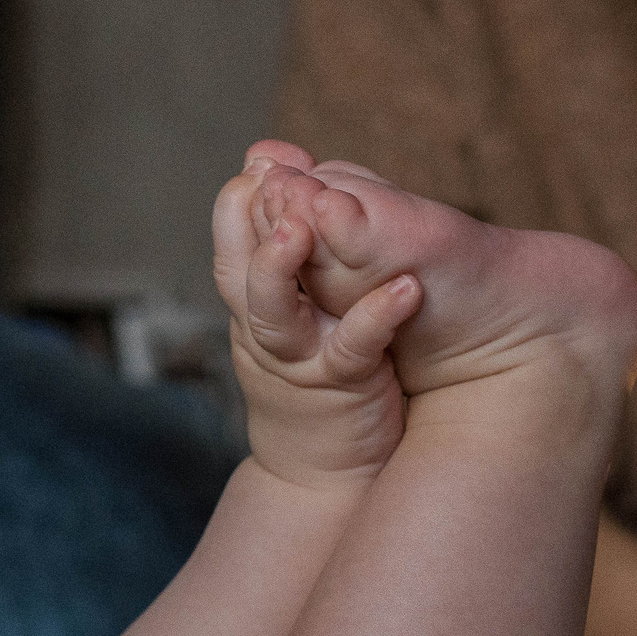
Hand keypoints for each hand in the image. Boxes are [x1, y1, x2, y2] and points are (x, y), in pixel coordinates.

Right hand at [211, 143, 421, 489]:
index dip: (243, 198)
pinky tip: (406, 290)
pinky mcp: (337, 386)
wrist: (326, 474)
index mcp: (253, 300)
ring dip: (280, 268)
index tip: (264, 161)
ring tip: (303, 230)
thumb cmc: (320, 373)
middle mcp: (263, 326)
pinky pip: (350, 349)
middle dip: (247, 222)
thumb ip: (295, 248)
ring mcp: (295, 359)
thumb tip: (281, 170)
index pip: (230, 238)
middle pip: (235, 268)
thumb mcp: (300, 308)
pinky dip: (374, 317)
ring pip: (272, 312)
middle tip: (268, 180)